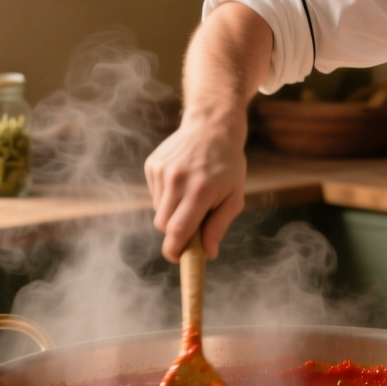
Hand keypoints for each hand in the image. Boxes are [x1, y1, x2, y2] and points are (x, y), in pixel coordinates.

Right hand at [144, 114, 247, 262]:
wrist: (212, 127)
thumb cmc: (228, 165)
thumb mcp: (234, 196)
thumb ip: (219, 226)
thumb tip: (207, 253)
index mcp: (201, 190)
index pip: (178, 230)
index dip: (174, 250)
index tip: (176, 258)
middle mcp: (178, 180)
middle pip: (163, 225)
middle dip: (175, 232)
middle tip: (192, 224)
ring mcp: (162, 171)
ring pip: (158, 210)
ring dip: (172, 212)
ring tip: (191, 194)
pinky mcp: (152, 165)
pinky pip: (154, 194)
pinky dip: (166, 196)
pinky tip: (181, 181)